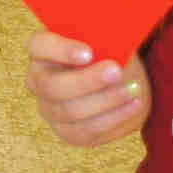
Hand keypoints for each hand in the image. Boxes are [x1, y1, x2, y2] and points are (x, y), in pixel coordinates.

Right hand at [27, 32, 148, 146]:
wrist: (121, 83)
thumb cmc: (109, 54)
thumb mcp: (105, 41)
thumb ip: (102, 40)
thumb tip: (110, 47)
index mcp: (42, 51)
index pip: (39, 46)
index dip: (61, 50)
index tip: (89, 52)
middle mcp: (39, 81)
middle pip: (53, 86)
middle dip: (87, 80)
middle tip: (116, 72)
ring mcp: (50, 109)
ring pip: (71, 111)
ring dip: (106, 100)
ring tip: (132, 90)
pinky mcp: (68, 132)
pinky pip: (88, 130)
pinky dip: (114, 117)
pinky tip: (133, 104)